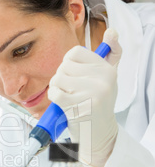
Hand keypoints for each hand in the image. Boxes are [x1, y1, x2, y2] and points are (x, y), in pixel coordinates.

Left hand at [48, 28, 121, 166]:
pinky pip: (55, 92)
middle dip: (61, 78)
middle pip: (63, 66)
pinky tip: (62, 103)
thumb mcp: (107, 78)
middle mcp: (102, 79)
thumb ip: (110, 55)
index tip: (75, 76)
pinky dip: (53, 98)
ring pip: (57, 78)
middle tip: (70, 91)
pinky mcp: (79, 106)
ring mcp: (91, 92)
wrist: (99, 134)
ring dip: (56, 88)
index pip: (74, 52)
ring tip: (67, 98)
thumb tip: (112, 32)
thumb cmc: (98, 104)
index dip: (68, 64)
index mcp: (107, 69)